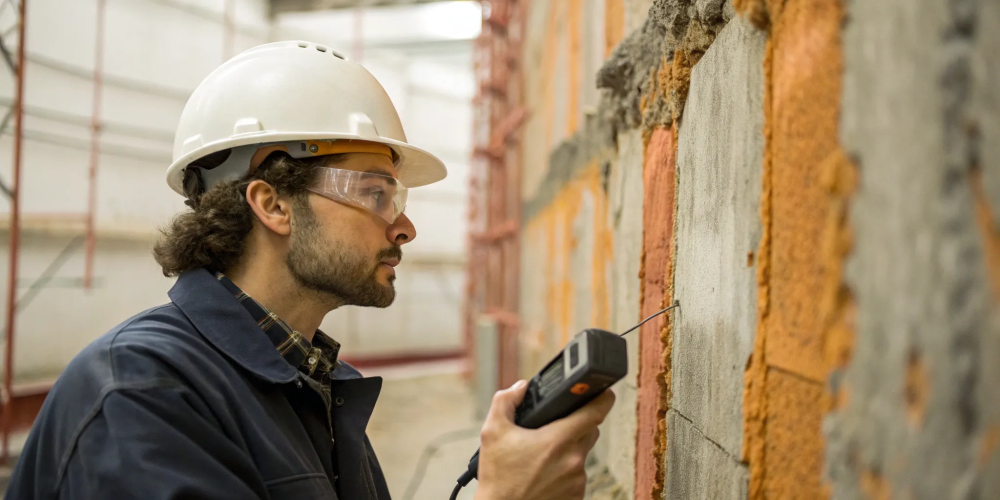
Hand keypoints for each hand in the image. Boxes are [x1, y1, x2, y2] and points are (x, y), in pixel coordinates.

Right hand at [473, 380, 615, 499]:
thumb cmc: (498, 477)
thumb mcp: (493, 432)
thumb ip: (506, 401)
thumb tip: (521, 387)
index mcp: (558, 440)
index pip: (596, 412)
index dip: (602, 398)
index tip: (602, 392)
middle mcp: (574, 461)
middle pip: (589, 430)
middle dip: (576, 424)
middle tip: (554, 427)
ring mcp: (577, 481)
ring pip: (582, 453)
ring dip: (569, 449)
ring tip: (542, 456)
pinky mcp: (576, 496)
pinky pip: (577, 474)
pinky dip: (566, 470)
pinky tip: (545, 473)